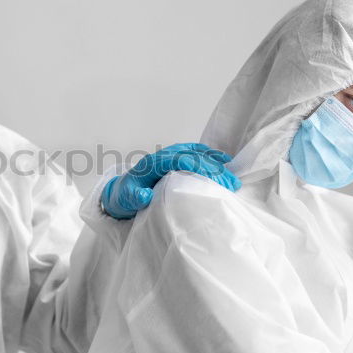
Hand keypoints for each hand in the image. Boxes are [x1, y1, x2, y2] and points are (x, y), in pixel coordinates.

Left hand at [101, 142, 241, 219]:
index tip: (216, 181)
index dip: (200, 168)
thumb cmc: (124, 197)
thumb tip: (144, 195)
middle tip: (231, 184)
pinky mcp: (175, 158)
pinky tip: (224, 162)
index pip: (181, 160)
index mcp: (152, 164)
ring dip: (215, 163)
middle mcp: (163, 156)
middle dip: (213, 168)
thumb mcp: (126, 200)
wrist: (120, 192)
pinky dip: (210, 156)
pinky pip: (196, 152)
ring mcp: (170, 155)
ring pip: (197, 152)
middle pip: (193, 156)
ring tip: (232, 178)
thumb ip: (134, 198)